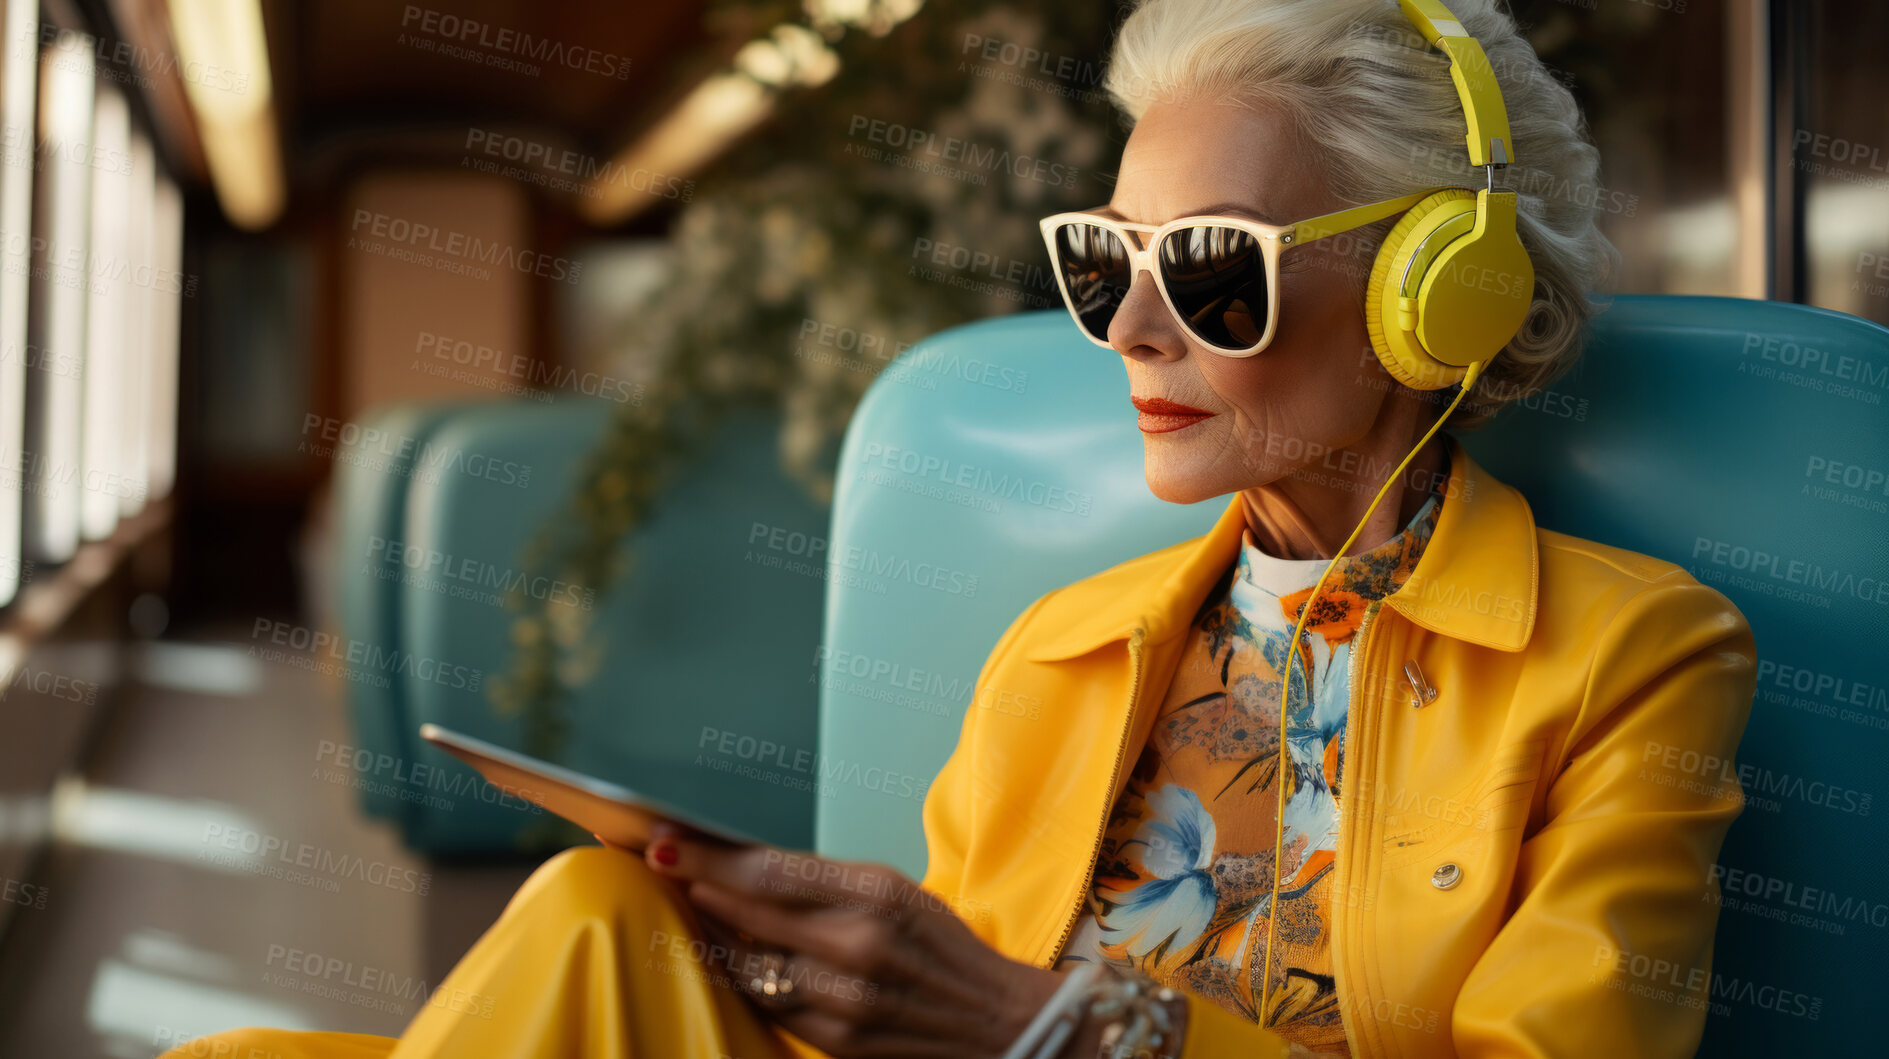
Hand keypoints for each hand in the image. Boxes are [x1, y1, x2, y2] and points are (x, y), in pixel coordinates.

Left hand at [641, 821, 1073, 1057]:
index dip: (706, 856)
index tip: (663, 839)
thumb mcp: (895, 891)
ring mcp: (842, 999)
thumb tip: (745, 869)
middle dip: (694, 885)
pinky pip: (764, 1004)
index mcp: (875, 893)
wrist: (1000, 1023)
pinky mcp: (833, 1040)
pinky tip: (725, 956)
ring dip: (710, 934)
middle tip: (658, 863)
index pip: (767, 870)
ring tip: (689, 908)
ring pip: (745, 963)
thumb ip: (823, 882)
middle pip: (745, 913)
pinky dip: (739, 977)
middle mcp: (856, 945)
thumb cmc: (944, 948)